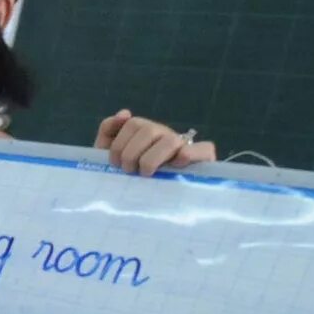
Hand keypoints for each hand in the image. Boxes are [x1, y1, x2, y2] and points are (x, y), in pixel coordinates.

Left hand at [94, 109, 218, 175]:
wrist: (157, 200)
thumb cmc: (134, 175)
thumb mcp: (114, 154)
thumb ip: (109, 132)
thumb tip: (124, 114)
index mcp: (146, 132)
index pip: (132, 124)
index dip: (119, 144)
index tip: (114, 163)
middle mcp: (165, 135)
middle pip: (149, 130)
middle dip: (131, 153)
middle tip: (128, 170)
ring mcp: (185, 145)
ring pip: (170, 141)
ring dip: (152, 159)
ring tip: (146, 174)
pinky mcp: (204, 158)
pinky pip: (204, 148)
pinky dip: (189, 155)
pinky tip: (176, 165)